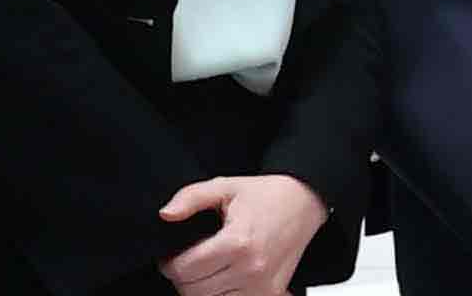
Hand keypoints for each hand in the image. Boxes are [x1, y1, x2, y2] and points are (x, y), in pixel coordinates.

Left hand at [156, 174, 325, 295]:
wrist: (305, 203)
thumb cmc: (266, 195)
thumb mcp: (225, 186)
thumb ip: (191, 197)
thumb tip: (165, 214)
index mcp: (238, 242)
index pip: (184, 270)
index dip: (168, 263)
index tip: (171, 256)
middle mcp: (252, 269)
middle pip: (193, 291)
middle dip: (183, 277)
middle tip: (188, 261)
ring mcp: (263, 287)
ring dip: (201, 288)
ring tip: (207, 268)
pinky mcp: (270, 295)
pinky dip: (221, 294)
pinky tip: (223, 277)